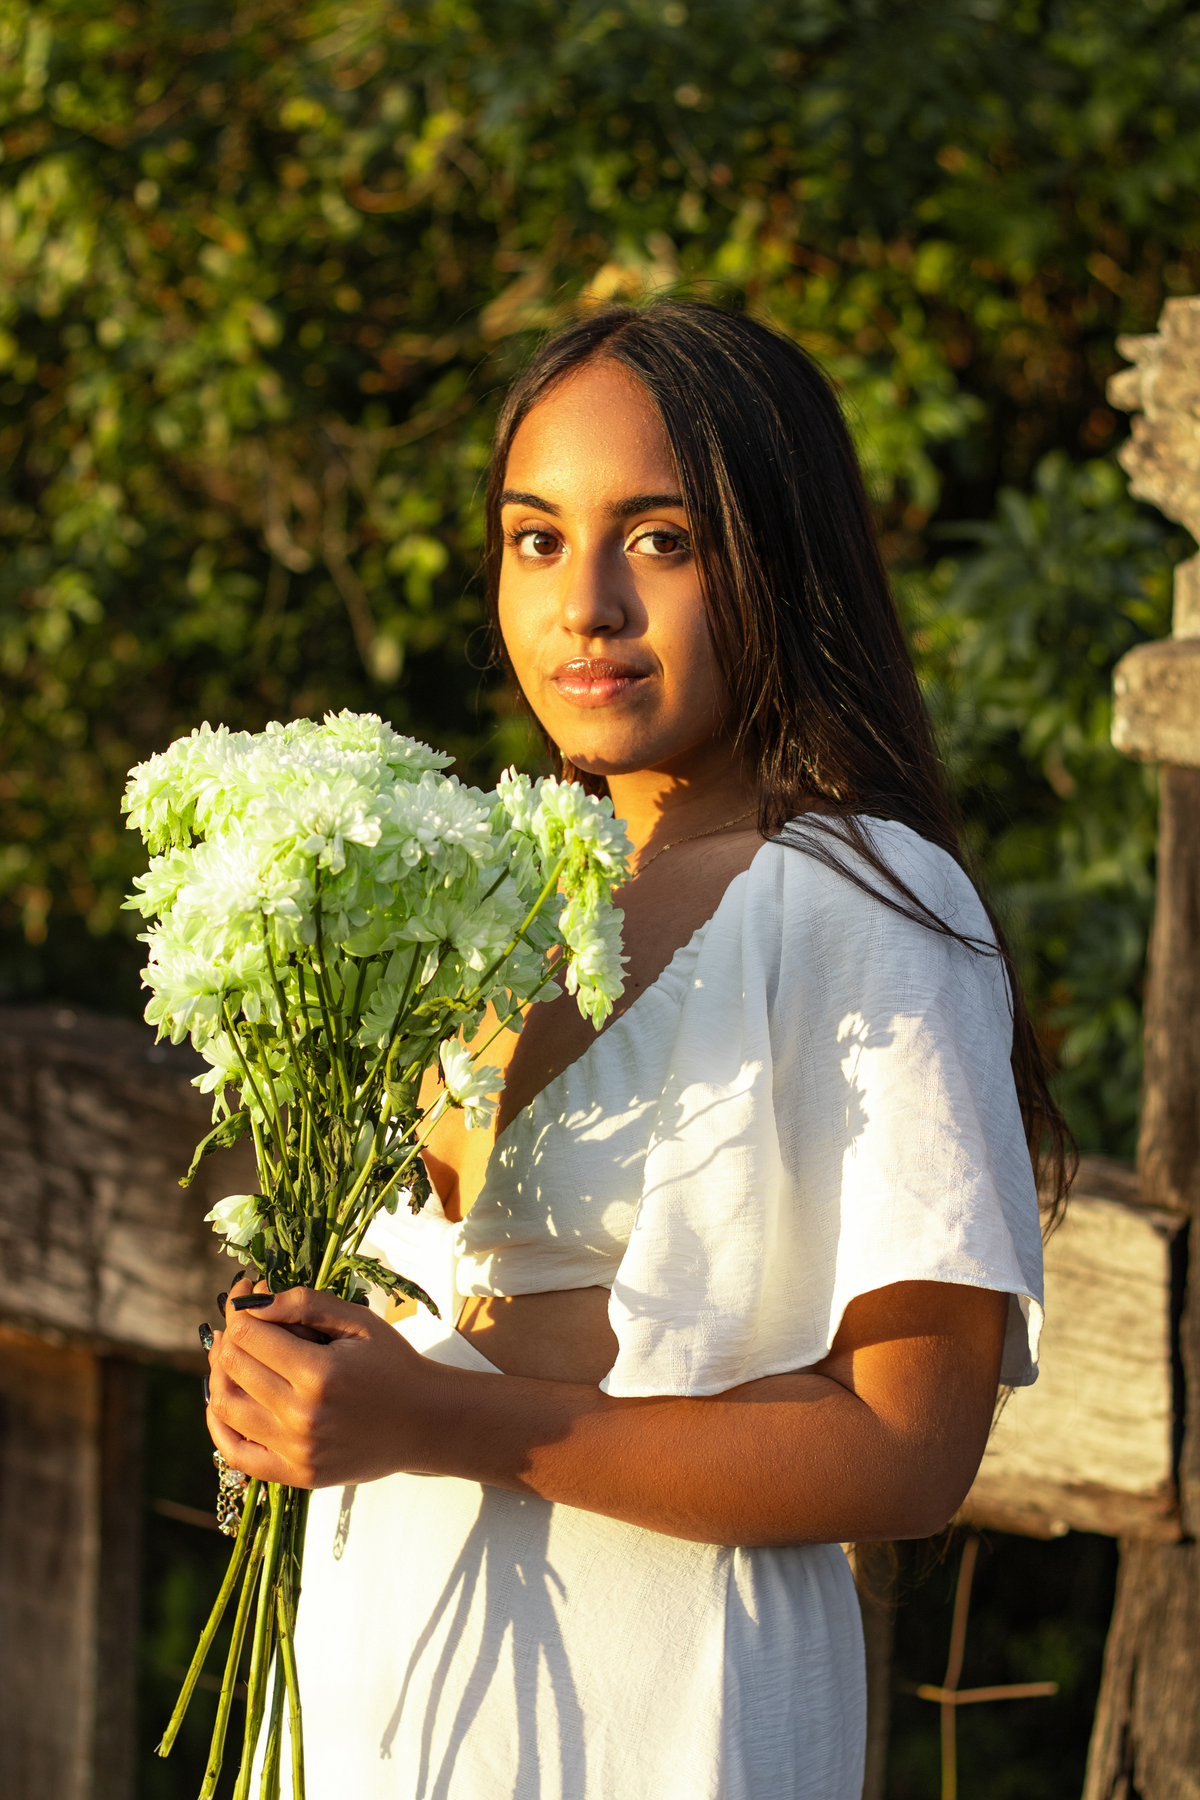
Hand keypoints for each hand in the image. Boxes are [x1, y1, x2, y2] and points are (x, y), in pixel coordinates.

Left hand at [205, 1279, 449, 1487]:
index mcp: (319, 1373)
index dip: (239, 1308)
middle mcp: (301, 1416)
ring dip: (218, 1375)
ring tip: (232, 1356)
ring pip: (225, 1408)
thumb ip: (307, 1303)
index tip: (244, 1293)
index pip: (248, 1335)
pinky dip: (218, 1426)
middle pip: (232, 1368)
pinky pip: (236, 1454)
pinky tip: (223, 1401)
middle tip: (239, 1323)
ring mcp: (296, 1451)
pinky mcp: (296, 1475)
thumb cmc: (393, 1364)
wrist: (425, 1421)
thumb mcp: (359, 1322)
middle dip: (229, 1336)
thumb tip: (255, 1300)